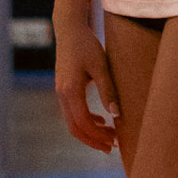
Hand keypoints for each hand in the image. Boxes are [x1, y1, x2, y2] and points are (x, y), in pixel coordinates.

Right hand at [53, 0, 120, 154]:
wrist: (70, 30)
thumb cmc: (87, 45)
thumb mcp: (101, 66)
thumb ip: (108, 90)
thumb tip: (116, 114)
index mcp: (70, 90)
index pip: (83, 122)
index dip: (98, 135)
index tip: (115, 141)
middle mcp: (62, 94)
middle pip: (75, 128)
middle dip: (93, 140)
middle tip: (113, 147)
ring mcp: (61, 92)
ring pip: (72, 122)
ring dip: (90, 132)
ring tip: (111, 137)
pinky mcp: (64, 89)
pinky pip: (72, 112)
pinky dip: (86, 121)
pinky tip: (102, 121)